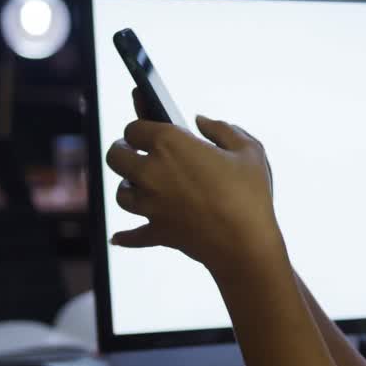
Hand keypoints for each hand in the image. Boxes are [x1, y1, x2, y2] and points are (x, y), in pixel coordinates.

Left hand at [105, 106, 278, 272]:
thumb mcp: (248, 149)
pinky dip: (125, 236)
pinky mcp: (156, 231)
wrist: (245, 244)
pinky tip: (118, 237)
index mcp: (170, 144)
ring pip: (121, 193)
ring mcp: (150, 205)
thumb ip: (222, 129)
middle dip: (123, 151)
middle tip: (135, 152)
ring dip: (129, 187)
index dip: (141, 126)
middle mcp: (151, 172)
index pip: (134, 128)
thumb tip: (201, 121)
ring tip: (141, 186)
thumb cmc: (250, 193)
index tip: (150, 130)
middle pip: (115, 156)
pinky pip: (131, 235)